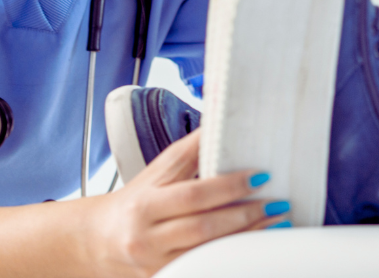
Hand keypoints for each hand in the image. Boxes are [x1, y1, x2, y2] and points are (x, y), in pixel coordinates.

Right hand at [89, 130, 283, 276]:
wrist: (100, 240)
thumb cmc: (135, 201)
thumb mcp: (158, 171)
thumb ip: (191, 149)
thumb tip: (220, 115)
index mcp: (146, 204)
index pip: (193, 195)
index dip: (229, 186)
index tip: (260, 176)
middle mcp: (148, 237)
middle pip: (204, 228)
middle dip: (246, 215)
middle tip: (278, 202)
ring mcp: (157, 263)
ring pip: (208, 253)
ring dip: (247, 238)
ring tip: (276, 222)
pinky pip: (204, 268)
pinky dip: (232, 257)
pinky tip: (254, 247)